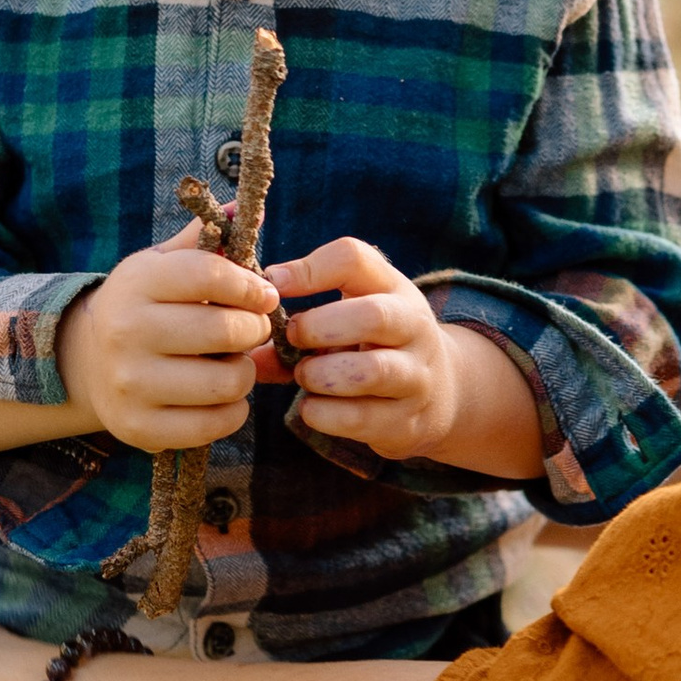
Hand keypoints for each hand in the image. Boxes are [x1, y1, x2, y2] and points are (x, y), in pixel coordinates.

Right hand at [59, 226, 278, 451]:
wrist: (86, 363)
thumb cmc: (143, 308)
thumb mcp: (161, 265)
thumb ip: (202, 240)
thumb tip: (243, 210)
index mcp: (137, 282)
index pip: (210, 275)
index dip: (251, 285)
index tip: (265, 295)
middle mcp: (126, 331)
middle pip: (225, 330)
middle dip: (255, 330)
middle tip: (253, 331)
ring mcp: (130, 383)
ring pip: (226, 382)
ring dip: (245, 373)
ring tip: (233, 363)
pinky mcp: (138, 427)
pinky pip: (214, 425)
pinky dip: (232, 412)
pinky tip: (221, 396)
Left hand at [267, 237, 541, 475]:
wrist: (439, 393)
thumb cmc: (371, 346)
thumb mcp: (347, 319)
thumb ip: (295, 328)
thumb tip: (241, 349)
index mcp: (391, 288)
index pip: (355, 260)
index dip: (309, 269)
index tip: (273, 284)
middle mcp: (413, 327)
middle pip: (373, 316)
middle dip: (320, 327)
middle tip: (293, 337)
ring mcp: (417, 375)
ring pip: (371, 372)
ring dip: (322, 375)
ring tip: (305, 377)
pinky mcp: (408, 420)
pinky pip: (361, 418)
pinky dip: (324, 414)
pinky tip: (312, 408)